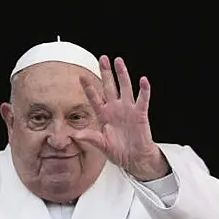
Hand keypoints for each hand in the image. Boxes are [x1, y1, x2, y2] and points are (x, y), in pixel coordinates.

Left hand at [77, 55, 169, 180]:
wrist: (134, 159)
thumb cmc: (118, 152)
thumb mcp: (101, 145)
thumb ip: (90, 138)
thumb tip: (75, 135)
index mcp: (104, 115)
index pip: (94, 98)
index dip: (89, 87)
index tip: (81, 76)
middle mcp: (115, 109)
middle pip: (109, 87)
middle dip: (106, 73)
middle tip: (103, 59)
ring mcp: (128, 109)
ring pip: (125, 88)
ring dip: (122, 74)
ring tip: (119, 61)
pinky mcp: (140, 114)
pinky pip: (142, 99)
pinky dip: (144, 90)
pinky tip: (143, 80)